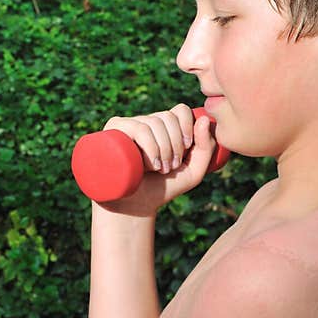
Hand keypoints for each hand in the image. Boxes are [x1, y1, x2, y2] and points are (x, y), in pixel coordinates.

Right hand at [99, 103, 216, 215]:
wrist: (134, 207)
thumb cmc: (162, 189)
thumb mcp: (193, 172)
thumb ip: (206, 149)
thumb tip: (204, 120)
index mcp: (163, 126)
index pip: (179, 110)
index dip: (187, 126)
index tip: (187, 149)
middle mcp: (144, 122)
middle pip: (167, 117)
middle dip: (175, 144)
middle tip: (171, 168)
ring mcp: (127, 125)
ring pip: (153, 123)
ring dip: (163, 149)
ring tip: (160, 170)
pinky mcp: (112, 132)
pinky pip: (136, 128)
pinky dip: (149, 145)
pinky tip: (150, 165)